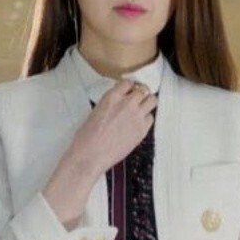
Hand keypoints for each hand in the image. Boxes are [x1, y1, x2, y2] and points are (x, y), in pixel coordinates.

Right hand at [43, 80, 155, 227]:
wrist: (90, 156)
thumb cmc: (87, 138)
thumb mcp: (95, 112)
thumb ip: (110, 104)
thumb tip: (118, 104)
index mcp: (111, 97)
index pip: (128, 83)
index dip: (130, 87)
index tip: (130, 90)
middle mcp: (126, 103)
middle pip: (143, 90)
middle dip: (140, 94)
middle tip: (138, 99)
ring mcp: (136, 116)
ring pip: (152, 100)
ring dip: (147, 103)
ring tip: (142, 109)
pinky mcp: (142, 130)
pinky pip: (151, 118)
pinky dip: (147, 119)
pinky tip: (139, 124)